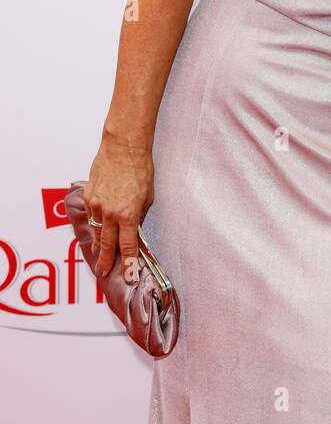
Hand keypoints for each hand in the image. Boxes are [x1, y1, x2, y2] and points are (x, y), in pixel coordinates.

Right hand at [84, 133, 154, 280]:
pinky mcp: (89, 196)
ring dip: (99, 245)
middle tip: (104, 273)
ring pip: (97, 231)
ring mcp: (96, 205)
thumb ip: (139, 216)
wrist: (122, 148)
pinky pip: (90, 216)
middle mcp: (110, 213)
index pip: (127, 247)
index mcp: (128, 215)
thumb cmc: (139, 169)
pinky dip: (94, 224)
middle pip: (107, 245)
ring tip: (100, 256)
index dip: (127, 264)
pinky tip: (97, 229)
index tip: (128, 275)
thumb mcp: (148, 197)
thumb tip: (135, 230)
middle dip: (106, 262)